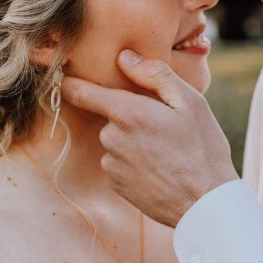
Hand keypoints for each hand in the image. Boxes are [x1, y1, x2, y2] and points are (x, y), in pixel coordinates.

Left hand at [60, 50, 238, 225]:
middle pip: (110, 117)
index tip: (59, 74)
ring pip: (116, 141)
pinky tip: (159, 168)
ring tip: (167, 152)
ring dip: (134, 141)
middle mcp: (112, 139)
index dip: (69, 81)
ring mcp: (112, 165)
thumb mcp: (190, 102)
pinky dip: (135, 162)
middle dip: (131, 116)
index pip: (82, 92)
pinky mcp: (116, 185)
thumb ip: (155, 75)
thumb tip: (125, 57)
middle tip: (165, 127)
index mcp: (127, 113)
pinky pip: (119, 163)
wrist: (204, 204)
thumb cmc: (202, 149)